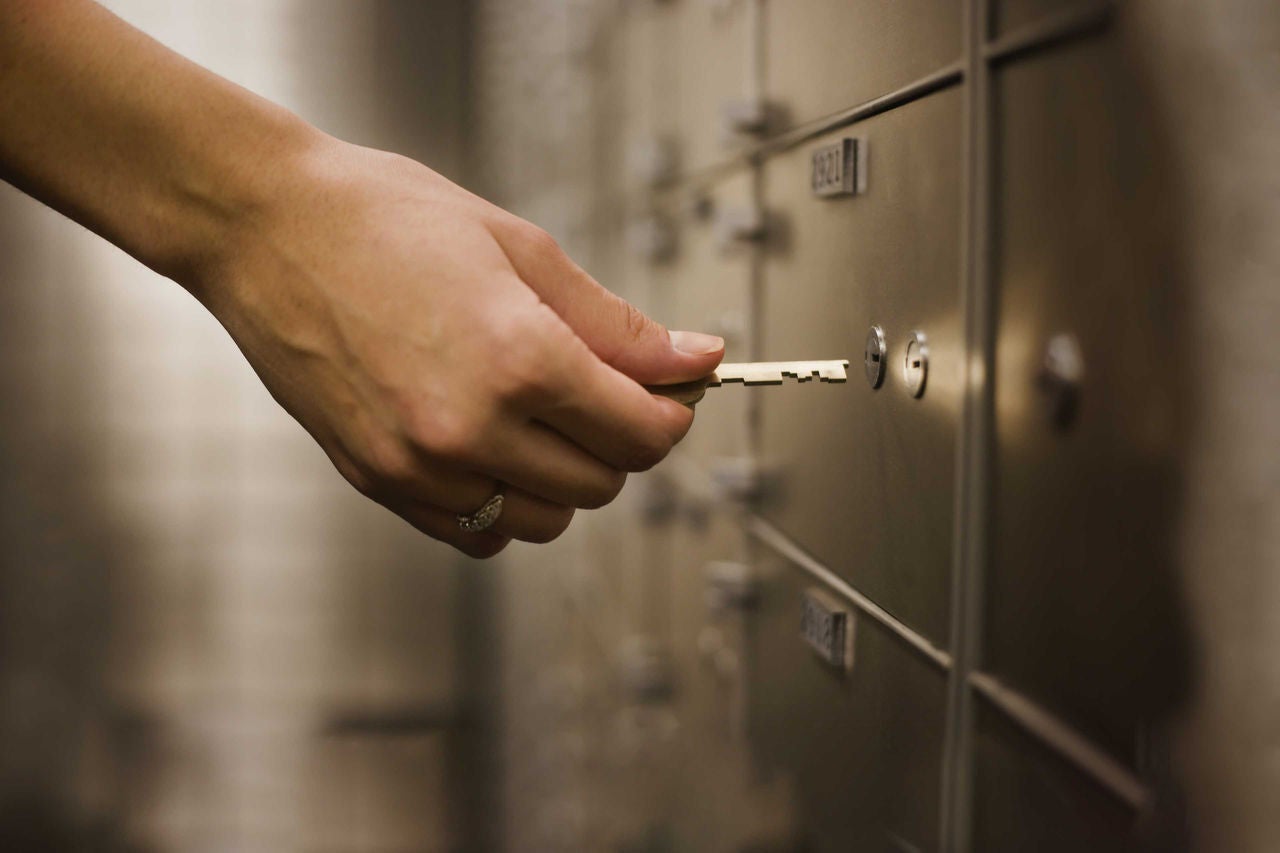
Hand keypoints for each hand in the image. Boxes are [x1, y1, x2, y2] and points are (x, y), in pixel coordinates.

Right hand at [198, 138, 723, 556]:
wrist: (264, 227)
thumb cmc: (387, 219)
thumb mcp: (522, 250)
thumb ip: (617, 323)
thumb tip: (697, 360)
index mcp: (518, 359)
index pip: (641, 434)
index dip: (671, 413)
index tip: (670, 393)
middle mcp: (470, 427)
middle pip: (601, 483)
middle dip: (620, 440)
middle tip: (605, 391)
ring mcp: (418, 465)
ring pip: (544, 520)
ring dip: (564, 479)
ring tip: (542, 415)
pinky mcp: (378, 482)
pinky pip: (477, 534)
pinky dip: (503, 503)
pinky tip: (491, 444)